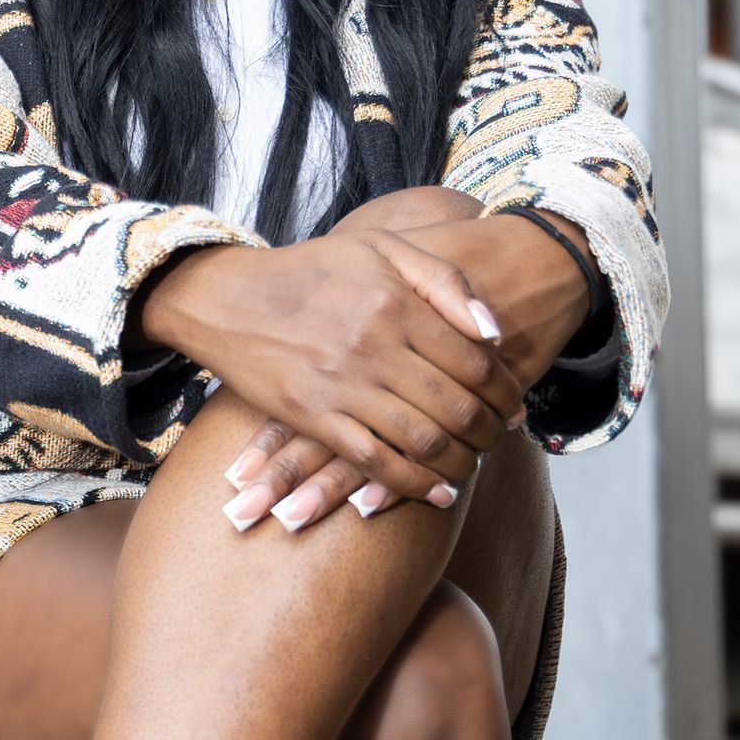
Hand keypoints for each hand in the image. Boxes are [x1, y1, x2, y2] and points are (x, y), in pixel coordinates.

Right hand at [139, 218, 530, 510]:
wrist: (225, 297)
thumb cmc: (310, 270)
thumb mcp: (381, 248)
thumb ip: (444, 279)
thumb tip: (495, 331)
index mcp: (396, 303)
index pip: (476, 362)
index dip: (505, 391)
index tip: (514, 406)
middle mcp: (374, 346)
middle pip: (457, 407)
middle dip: (490, 432)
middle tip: (498, 440)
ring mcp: (342, 384)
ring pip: (424, 440)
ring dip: (460, 462)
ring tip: (472, 465)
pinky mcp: (312, 416)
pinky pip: (375, 462)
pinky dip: (413, 484)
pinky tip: (437, 492)